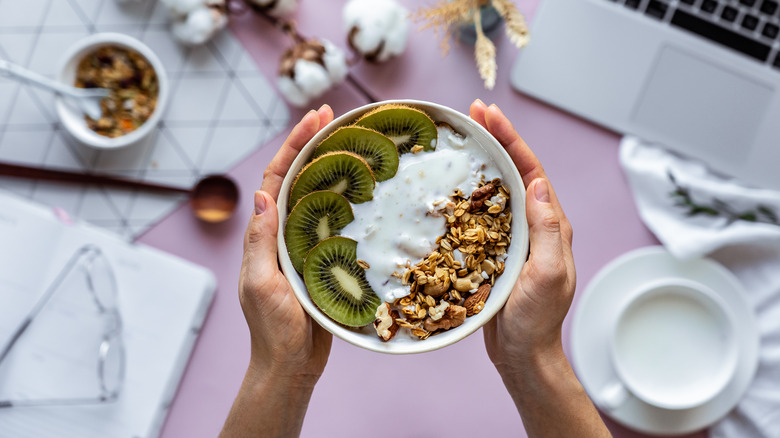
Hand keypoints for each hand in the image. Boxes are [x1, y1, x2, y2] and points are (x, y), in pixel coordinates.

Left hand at [238, 105, 334, 383]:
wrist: (292, 366)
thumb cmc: (273, 330)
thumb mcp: (261, 284)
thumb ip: (261, 242)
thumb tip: (262, 194)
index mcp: (267, 235)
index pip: (277, 179)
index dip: (293, 145)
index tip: (315, 117)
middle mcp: (285, 234)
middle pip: (299, 179)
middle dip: (313, 145)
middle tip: (337, 116)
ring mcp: (307, 246)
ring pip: (320, 198)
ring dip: (334, 168)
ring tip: (355, 142)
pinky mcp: (328, 261)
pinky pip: (338, 224)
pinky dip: (351, 203)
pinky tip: (369, 192)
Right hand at [469, 100, 575, 372]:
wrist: (522, 354)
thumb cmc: (537, 320)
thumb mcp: (548, 274)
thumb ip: (546, 230)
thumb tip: (536, 184)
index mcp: (550, 225)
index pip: (531, 171)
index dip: (511, 140)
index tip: (489, 114)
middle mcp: (533, 225)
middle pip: (513, 171)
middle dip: (496, 139)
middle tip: (472, 113)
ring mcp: (513, 237)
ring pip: (496, 189)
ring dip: (481, 161)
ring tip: (461, 137)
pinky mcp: (494, 250)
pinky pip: (480, 213)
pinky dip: (467, 193)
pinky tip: (449, 186)